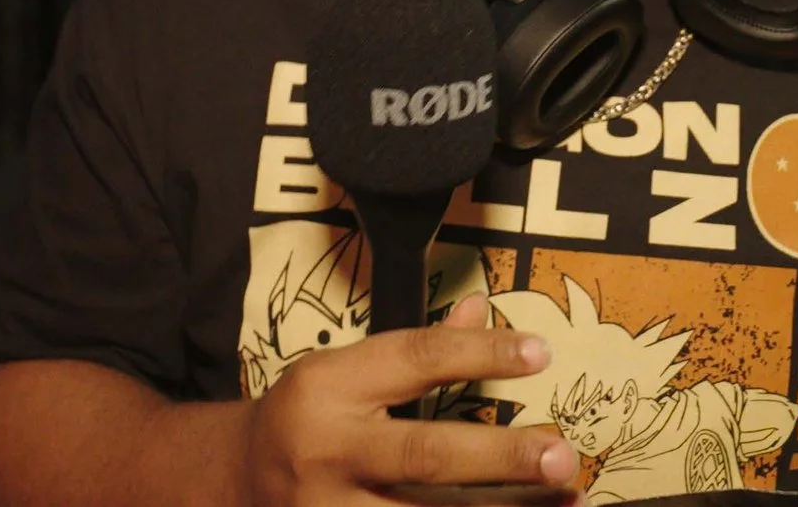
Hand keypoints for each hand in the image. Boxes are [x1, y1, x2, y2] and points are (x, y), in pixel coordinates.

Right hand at [240, 294, 583, 506]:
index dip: (480, 354)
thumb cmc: (306, 418)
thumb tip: (480, 309)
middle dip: (499, 458)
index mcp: (328, 387)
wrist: (232, 481)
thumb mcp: (346, 371)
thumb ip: (414, 352)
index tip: (540, 353)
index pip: (414, 361)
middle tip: (562, 453)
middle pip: (424, 456)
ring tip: (564, 502)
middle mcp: (328, 453)